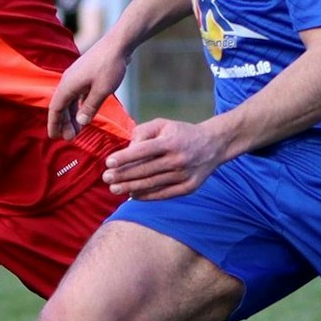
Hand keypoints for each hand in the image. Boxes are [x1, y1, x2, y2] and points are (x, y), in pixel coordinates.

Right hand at [47, 43, 127, 139]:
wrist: (118, 44)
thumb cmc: (110, 66)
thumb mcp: (102, 90)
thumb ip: (90, 108)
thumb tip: (80, 122)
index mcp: (68, 85)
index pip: (55, 108)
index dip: (54, 124)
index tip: (55, 137)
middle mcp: (69, 80)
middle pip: (61, 106)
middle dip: (64, 123)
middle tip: (70, 138)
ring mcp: (76, 77)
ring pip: (70, 100)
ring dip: (72, 116)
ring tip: (78, 130)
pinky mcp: (85, 75)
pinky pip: (77, 94)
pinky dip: (79, 106)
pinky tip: (84, 114)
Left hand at [103, 118, 222, 199]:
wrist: (214, 144)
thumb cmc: (181, 133)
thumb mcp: (163, 124)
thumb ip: (143, 132)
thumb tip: (127, 148)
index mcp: (171, 142)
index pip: (143, 150)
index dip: (125, 157)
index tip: (108, 163)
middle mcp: (179, 159)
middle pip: (145, 170)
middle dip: (123, 175)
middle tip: (106, 178)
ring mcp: (184, 175)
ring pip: (152, 184)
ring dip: (131, 188)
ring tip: (114, 189)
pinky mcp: (189, 188)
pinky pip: (163, 194)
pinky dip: (147, 196)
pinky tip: (132, 195)